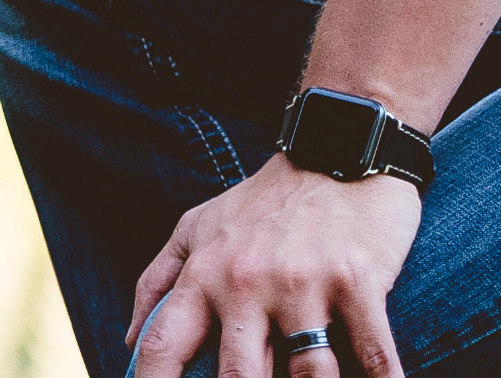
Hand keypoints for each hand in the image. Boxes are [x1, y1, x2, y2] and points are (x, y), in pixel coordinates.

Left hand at [128, 155, 414, 377]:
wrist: (338, 145)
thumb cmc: (265, 199)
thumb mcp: (197, 225)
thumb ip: (157, 280)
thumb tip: (129, 342)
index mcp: (205, 273)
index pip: (163, 345)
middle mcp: (248, 282)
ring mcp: (305, 283)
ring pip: (307, 375)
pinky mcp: (357, 281)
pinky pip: (372, 352)